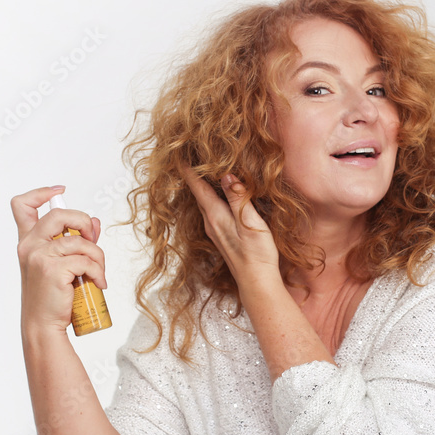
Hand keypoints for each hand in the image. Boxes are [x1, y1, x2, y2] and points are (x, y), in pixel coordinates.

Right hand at [11, 186, 106, 334]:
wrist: (43, 325)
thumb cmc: (52, 297)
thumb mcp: (61, 264)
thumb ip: (75, 242)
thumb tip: (95, 223)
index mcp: (28, 242)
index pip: (22, 206)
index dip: (41, 193)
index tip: (60, 192)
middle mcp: (30, 245)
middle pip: (59, 214)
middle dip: (83, 222)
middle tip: (92, 239)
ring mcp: (40, 256)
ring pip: (80, 242)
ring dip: (98, 256)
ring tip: (98, 273)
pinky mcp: (53, 269)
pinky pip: (86, 261)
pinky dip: (99, 271)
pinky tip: (99, 283)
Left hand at [181, 166, 279, 286]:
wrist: (256, 282)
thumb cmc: (256, 254)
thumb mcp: (250, 222)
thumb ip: (238, 198)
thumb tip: (226, 176)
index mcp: (216, 215)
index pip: (197, 186)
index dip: (188, 169)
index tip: (178, 153)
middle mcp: (211, 222)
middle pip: (197, 192)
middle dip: (192, 174)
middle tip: (188, 157)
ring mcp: (215, 230)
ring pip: (203, 201)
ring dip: (200, 186)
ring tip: (199, 171)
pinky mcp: (221, 236)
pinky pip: (210, 210)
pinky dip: (210, 197)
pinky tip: (216, 195)